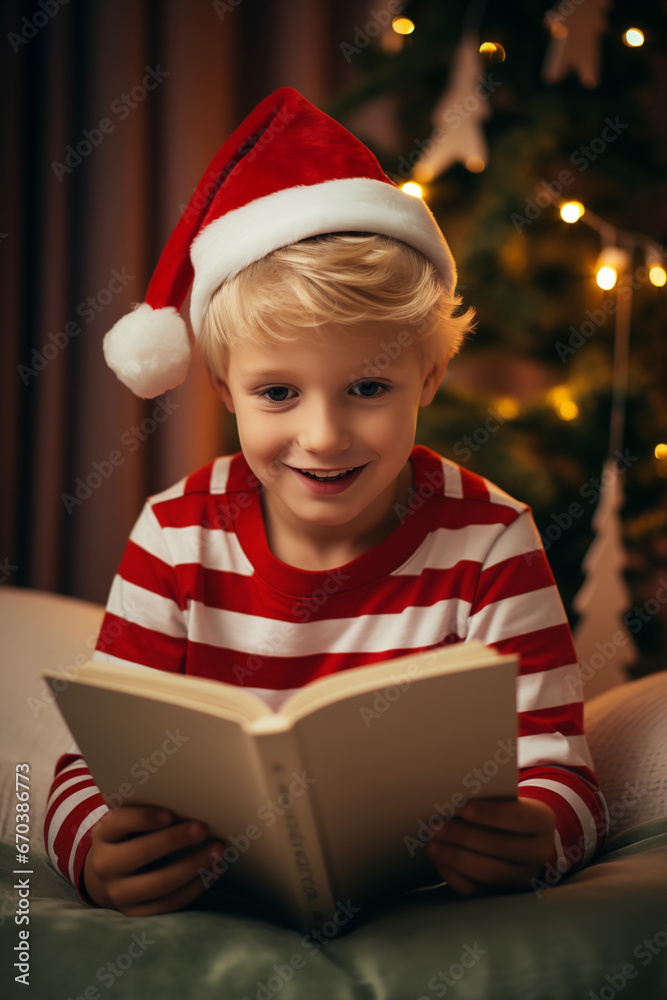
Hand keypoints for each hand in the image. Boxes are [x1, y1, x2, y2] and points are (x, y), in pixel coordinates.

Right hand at [82, 804, 225, 915]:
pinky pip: (169, 904)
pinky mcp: (136, 912)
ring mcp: (119, 893)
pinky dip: (195, 887)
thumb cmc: (134, 831)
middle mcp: (105, 865)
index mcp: (103, 834)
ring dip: (193, 866)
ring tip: (218, 850)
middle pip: (141, 853)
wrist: (114, 869)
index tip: (170, 813)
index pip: (119, 823)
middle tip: (203, 828)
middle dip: (174, 840)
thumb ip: (151, 807)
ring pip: (159, 883)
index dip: (143, 818)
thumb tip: (192, 797)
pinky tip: (213, 871)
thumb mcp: (132, 817)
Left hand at [425, 797, 555, 895]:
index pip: (521, 818)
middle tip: (436, 825)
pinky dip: (454, 875)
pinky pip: (477, 890)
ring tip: (432, 844)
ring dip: (456, 858)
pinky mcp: (501, 893)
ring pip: (490, 873)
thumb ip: (488, 797)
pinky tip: (438, 860)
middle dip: (465, 837)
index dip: (493, 814)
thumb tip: (453, 798)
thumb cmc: (505, 810)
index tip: (465, 808)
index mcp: (541, 822)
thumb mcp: (507, 799)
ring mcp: (521, 877)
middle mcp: (537, 853)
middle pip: (503, 848)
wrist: (521, 838)